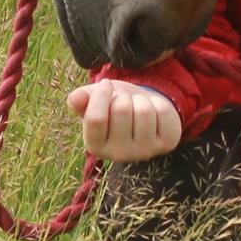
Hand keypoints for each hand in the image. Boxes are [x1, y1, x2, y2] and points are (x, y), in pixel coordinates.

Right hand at [66, 79, 181, 161]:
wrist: (144, 110)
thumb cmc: (115, 104)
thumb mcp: (96, 99)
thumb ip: (82, 99)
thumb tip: (74, 98)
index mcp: (95, 146)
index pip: (95, 119)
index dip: (100, 94)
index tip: (105, 86)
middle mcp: (119, 154)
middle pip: (121, 110)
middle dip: (123, 97)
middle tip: (124, 102)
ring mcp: (144, 152)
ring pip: (143, 111)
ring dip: (141, 101)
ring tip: (138, 108)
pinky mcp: (166, 144)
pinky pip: (163, 112)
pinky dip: (159, 104)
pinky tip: (155, 115)